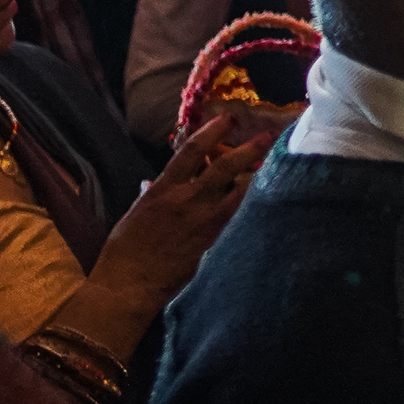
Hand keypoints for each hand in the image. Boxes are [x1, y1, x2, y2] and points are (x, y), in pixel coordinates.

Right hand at [82, 108, 272, 304]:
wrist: (128, 285)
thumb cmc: (123, 253)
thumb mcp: (133, 216)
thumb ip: (148, 196)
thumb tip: (151, 182)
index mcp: (162, 190)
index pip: (191, 151)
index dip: (211, 131)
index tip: (228, 118)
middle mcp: (186, 200)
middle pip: (224, 166)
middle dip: (249, 148)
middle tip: (269, 134)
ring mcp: (203, 221)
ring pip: (240, 192)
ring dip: (260, 177)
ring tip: (280, 165)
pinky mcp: (214, 243)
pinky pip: (240, 220)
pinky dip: (255, 209)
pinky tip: (272, 202)